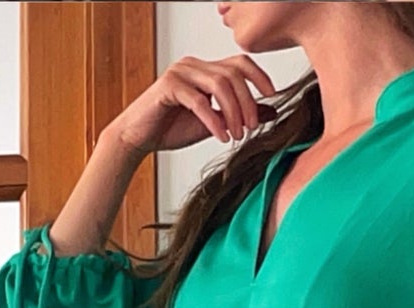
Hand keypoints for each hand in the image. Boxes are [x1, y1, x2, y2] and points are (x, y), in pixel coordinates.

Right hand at [108, 54, 275, 156]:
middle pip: (233, 74)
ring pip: (219, 84)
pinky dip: (214, 121)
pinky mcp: (168, 87)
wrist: (141, 138)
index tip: (273, 96)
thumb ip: (240, 115)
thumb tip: (271, 111)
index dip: (259, 76)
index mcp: (206, 70)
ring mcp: (180, 73)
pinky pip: (199, 101)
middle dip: (247, 103)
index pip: (239, 62)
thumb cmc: (173, 128)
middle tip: (251, 128)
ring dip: (234, 113)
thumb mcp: (217, 123)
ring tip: (236, 135)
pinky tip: (221, 137)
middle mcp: (194, 66)